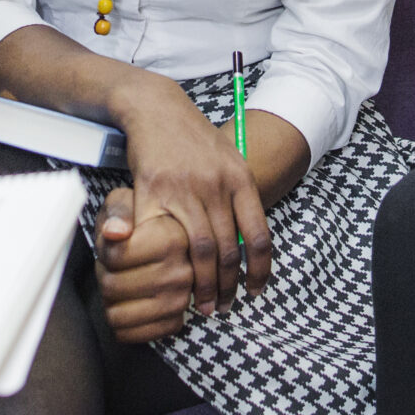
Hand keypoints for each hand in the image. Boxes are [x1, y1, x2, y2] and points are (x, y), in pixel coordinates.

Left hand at [93, 188, 195, 342]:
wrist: (166, 243)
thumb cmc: (139, 223)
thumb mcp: (128, 203)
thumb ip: (119, 213)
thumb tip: (113, 232)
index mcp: (171, 239)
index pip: (114, 256)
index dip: (104, 251)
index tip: (114, 245)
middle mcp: (182, 271)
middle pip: (112, 286)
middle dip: (105, 276)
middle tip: (114, 266)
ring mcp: (181, 300)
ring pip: (117, 314)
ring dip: (111, 301)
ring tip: (122, 282)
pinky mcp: (176, 321)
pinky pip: (131, 335)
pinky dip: (120, 323)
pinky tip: (128, 303)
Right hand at [115, 77, 272, 314]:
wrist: (156, 107)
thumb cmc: (193, 138)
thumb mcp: (228, 159)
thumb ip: (240, 196)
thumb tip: (250, 238)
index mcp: (241, 179)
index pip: (259, 235)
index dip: (260, 270)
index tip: (256, 291)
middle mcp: (217, 184)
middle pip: (228, 249)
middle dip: (228, 286)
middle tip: (224, 307)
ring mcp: (185, 187)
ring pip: (200, 249)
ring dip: (202, 284)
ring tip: (201, 304)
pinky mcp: (153, 188)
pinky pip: (161, 234)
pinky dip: (165, 261)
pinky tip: (167, 276)